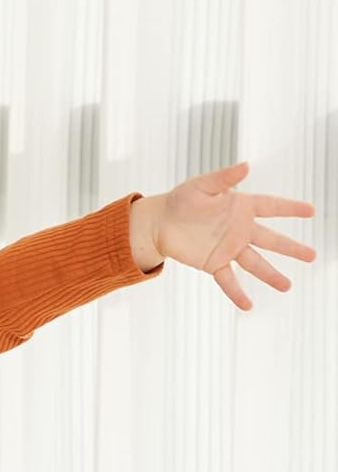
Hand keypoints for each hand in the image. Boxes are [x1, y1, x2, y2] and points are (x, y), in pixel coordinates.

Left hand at [154, 161, 315, 310]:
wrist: (159, 223)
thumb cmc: (181, 200)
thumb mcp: (202, 185)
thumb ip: (224, 178)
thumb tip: (245, 166)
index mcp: (241, 207)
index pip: (272, 207)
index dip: (290, 208)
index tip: (310, 211)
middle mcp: (240, 229)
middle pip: (271, 239)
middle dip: (291, 248)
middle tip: (311, 255)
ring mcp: (229, 248)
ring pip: (255, 263)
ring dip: (270, 274)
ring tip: (287, 286)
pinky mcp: (214, 263)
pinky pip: (228, 280)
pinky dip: (237, 293)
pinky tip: (248, 305)